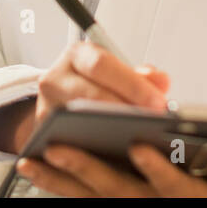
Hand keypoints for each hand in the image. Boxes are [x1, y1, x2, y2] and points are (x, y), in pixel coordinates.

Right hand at [6, 41, 170, 152]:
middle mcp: (55, 77)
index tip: (157, 102)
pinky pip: (70, 141)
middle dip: (124, 109)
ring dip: (110, 129)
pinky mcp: (45, 132)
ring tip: (138, 137)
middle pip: (89, 93)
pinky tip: (119, 152)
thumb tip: (161, 81)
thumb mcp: (117, 73)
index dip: (132, 84)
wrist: (62, 100)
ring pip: (77, 119)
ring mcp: (46, 105)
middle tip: (152, 124)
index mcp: (77, 55)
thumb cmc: (96, 85)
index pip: (102, 64)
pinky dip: (95, 147)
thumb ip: (141, 76)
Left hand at [15, 143, 206, 197]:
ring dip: (60, 179)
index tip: (141, 145)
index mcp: (190, 202)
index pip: (174, 190)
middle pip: (119, 193)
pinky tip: (33, 170)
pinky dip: (56, 188)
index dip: (158, 170)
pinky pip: (80, 202)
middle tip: (60, 146)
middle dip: (87, 170)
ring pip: (91, 199)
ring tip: (32, 157)